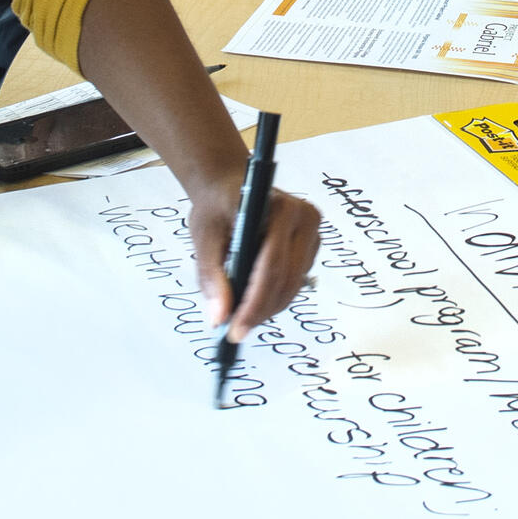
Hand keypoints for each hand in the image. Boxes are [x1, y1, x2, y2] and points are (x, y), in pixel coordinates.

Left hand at [188, 184, 324, 337]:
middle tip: (235, 331)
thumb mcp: (204, 236)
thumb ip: (211, 275)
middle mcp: (305, 218)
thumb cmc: (216, 206)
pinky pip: (295, 281)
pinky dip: (275, 296)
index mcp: (281, 208)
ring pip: (293, 285)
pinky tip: (254, 300)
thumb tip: (219, 316)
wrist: (228, 187)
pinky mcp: (311, 246)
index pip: (272, 265)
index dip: (254, 302)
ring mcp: (313, 233)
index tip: (234, 329)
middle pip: (287, 279)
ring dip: (268, 307)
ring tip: (240, 318)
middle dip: (260, 311)